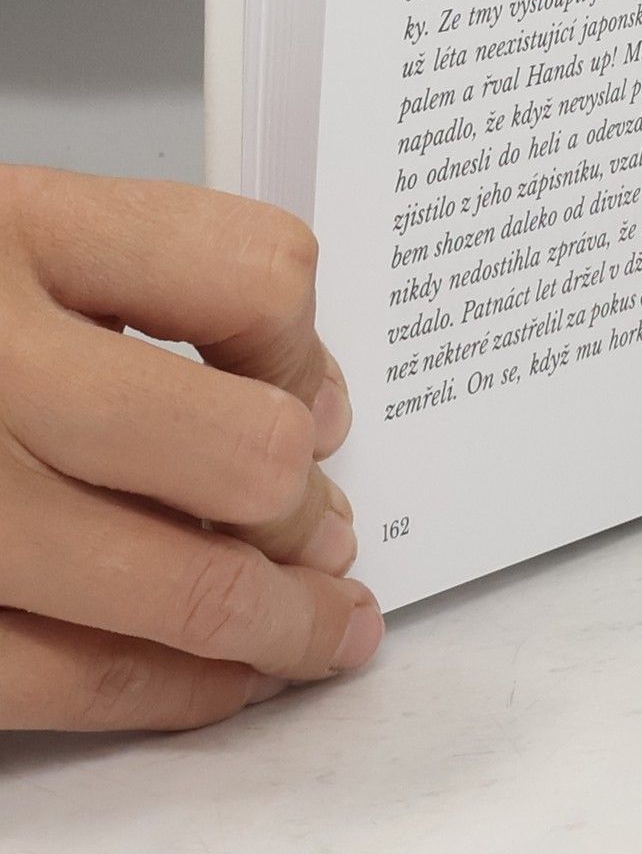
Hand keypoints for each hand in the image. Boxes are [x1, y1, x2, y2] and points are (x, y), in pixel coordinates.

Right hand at [0, 166, 381, 730]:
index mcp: (9, 231)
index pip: (255, 278)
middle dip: (307, 506)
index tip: (317, 392)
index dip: (308, 348)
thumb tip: (300, 391)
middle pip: (243, 451)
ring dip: (279, 622)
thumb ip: (137, 273)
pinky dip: (171, 693)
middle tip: (328, 527)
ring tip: (320, 626)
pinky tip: (217, 683)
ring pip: (179, 589)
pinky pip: (68, 684)